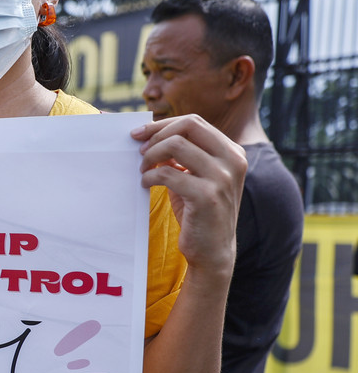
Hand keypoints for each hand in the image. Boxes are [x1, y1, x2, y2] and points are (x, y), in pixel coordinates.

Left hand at [132, 114, 246, 276]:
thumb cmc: (199, 211)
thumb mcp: (195, 177)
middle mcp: (232, 160)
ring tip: (142, 170)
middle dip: (157, 134)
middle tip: (139, 151)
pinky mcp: (207, 196)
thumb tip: (152, 136)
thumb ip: (183, 156)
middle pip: (188, 126)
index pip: (195, 122)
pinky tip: (145, 185)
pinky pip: (168, 173)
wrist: (213, 250)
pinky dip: (150, 176)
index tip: (139, 133)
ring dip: (151, 155)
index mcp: (231, 152)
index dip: (163, 124)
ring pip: (176, 145)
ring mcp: (222, 178)